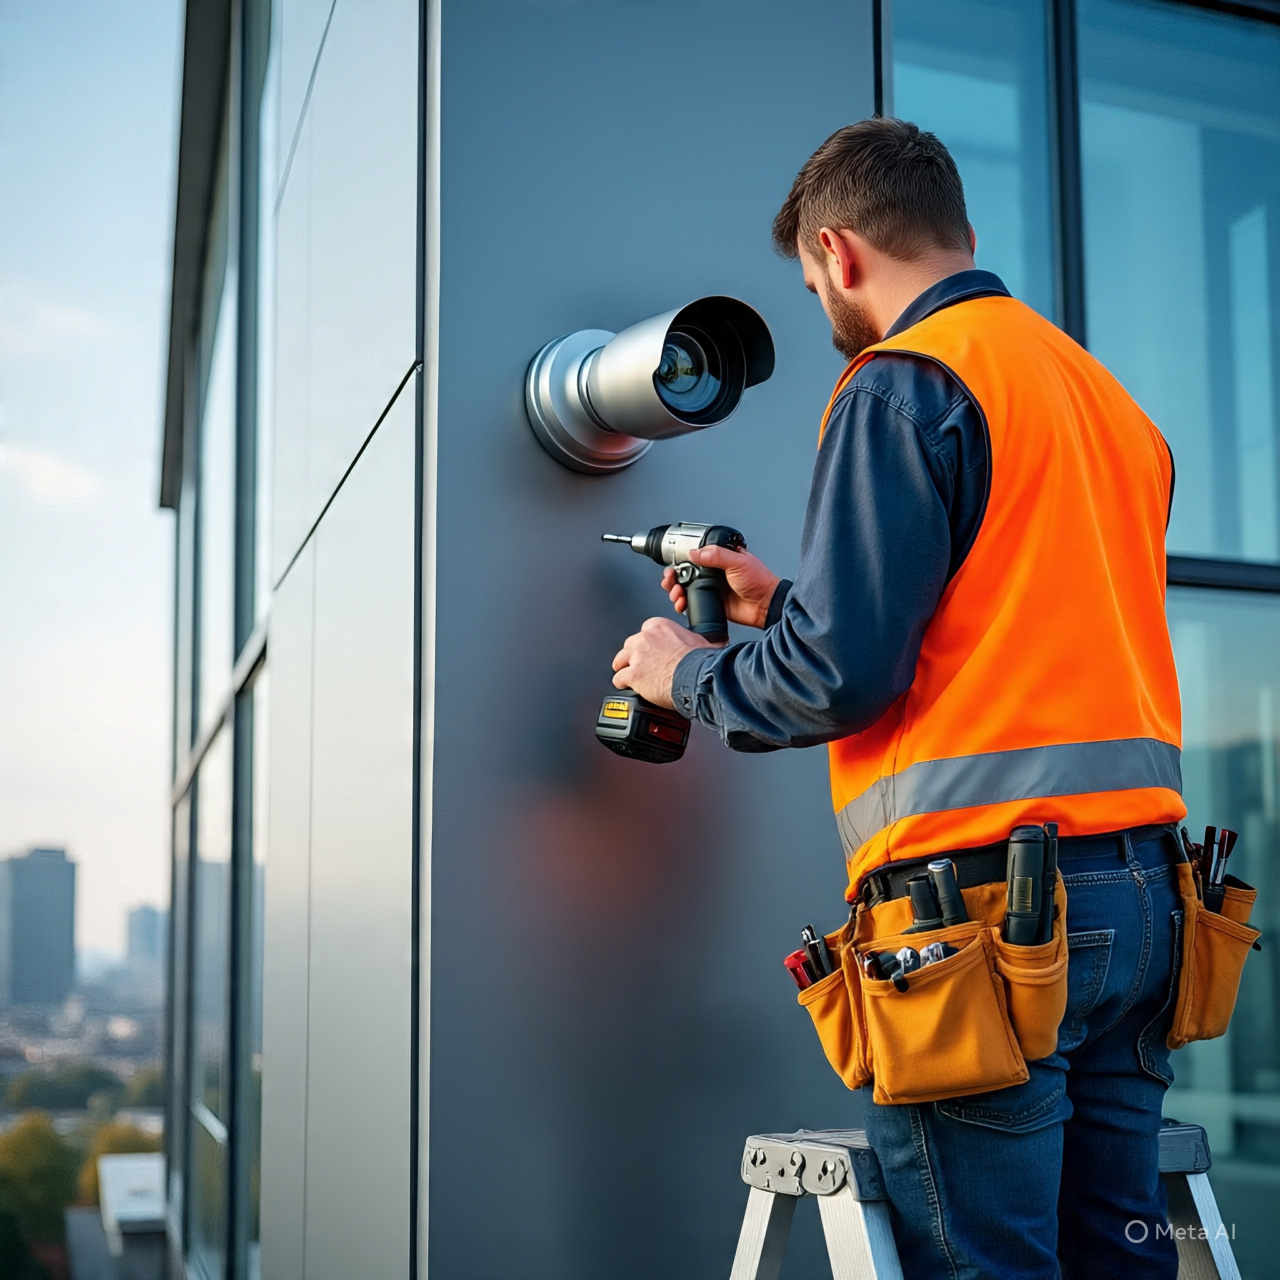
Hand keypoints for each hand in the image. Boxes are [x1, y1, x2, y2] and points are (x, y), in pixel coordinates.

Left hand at [611, 616, 717, 708]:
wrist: (696, 677)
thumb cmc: (700, 662)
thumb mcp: (702, 644)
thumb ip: (698, 642)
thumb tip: (715, 644)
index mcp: (660, 627)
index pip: (646, 630)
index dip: (648, 643)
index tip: (652, 650)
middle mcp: (645, 638)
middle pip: (630, 644)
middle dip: (633, 654)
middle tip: (639, 663)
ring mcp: (637, 656)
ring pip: (620, 659)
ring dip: (623, 666)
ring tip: (625, 673)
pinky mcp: (633, 675)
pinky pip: (619, 678)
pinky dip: (621, 683)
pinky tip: (626, 686)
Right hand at [661, 544, 780, 629]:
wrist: (766, 606)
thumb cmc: (759, 581)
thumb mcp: (738, 562)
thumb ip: (716, 556)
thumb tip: (695, 552)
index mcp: (719, 560)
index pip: (694, 557)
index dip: (681, 560)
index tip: (673, 565)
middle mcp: (713, 574)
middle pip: (685, 573)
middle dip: (673, 577)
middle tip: (670, 579)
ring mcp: (711, 589)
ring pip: (685, 589)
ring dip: (675, 590)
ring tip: (676, 593)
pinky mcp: (710, 604)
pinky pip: (691, 604)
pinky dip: (683, 604)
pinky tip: (682, 603)